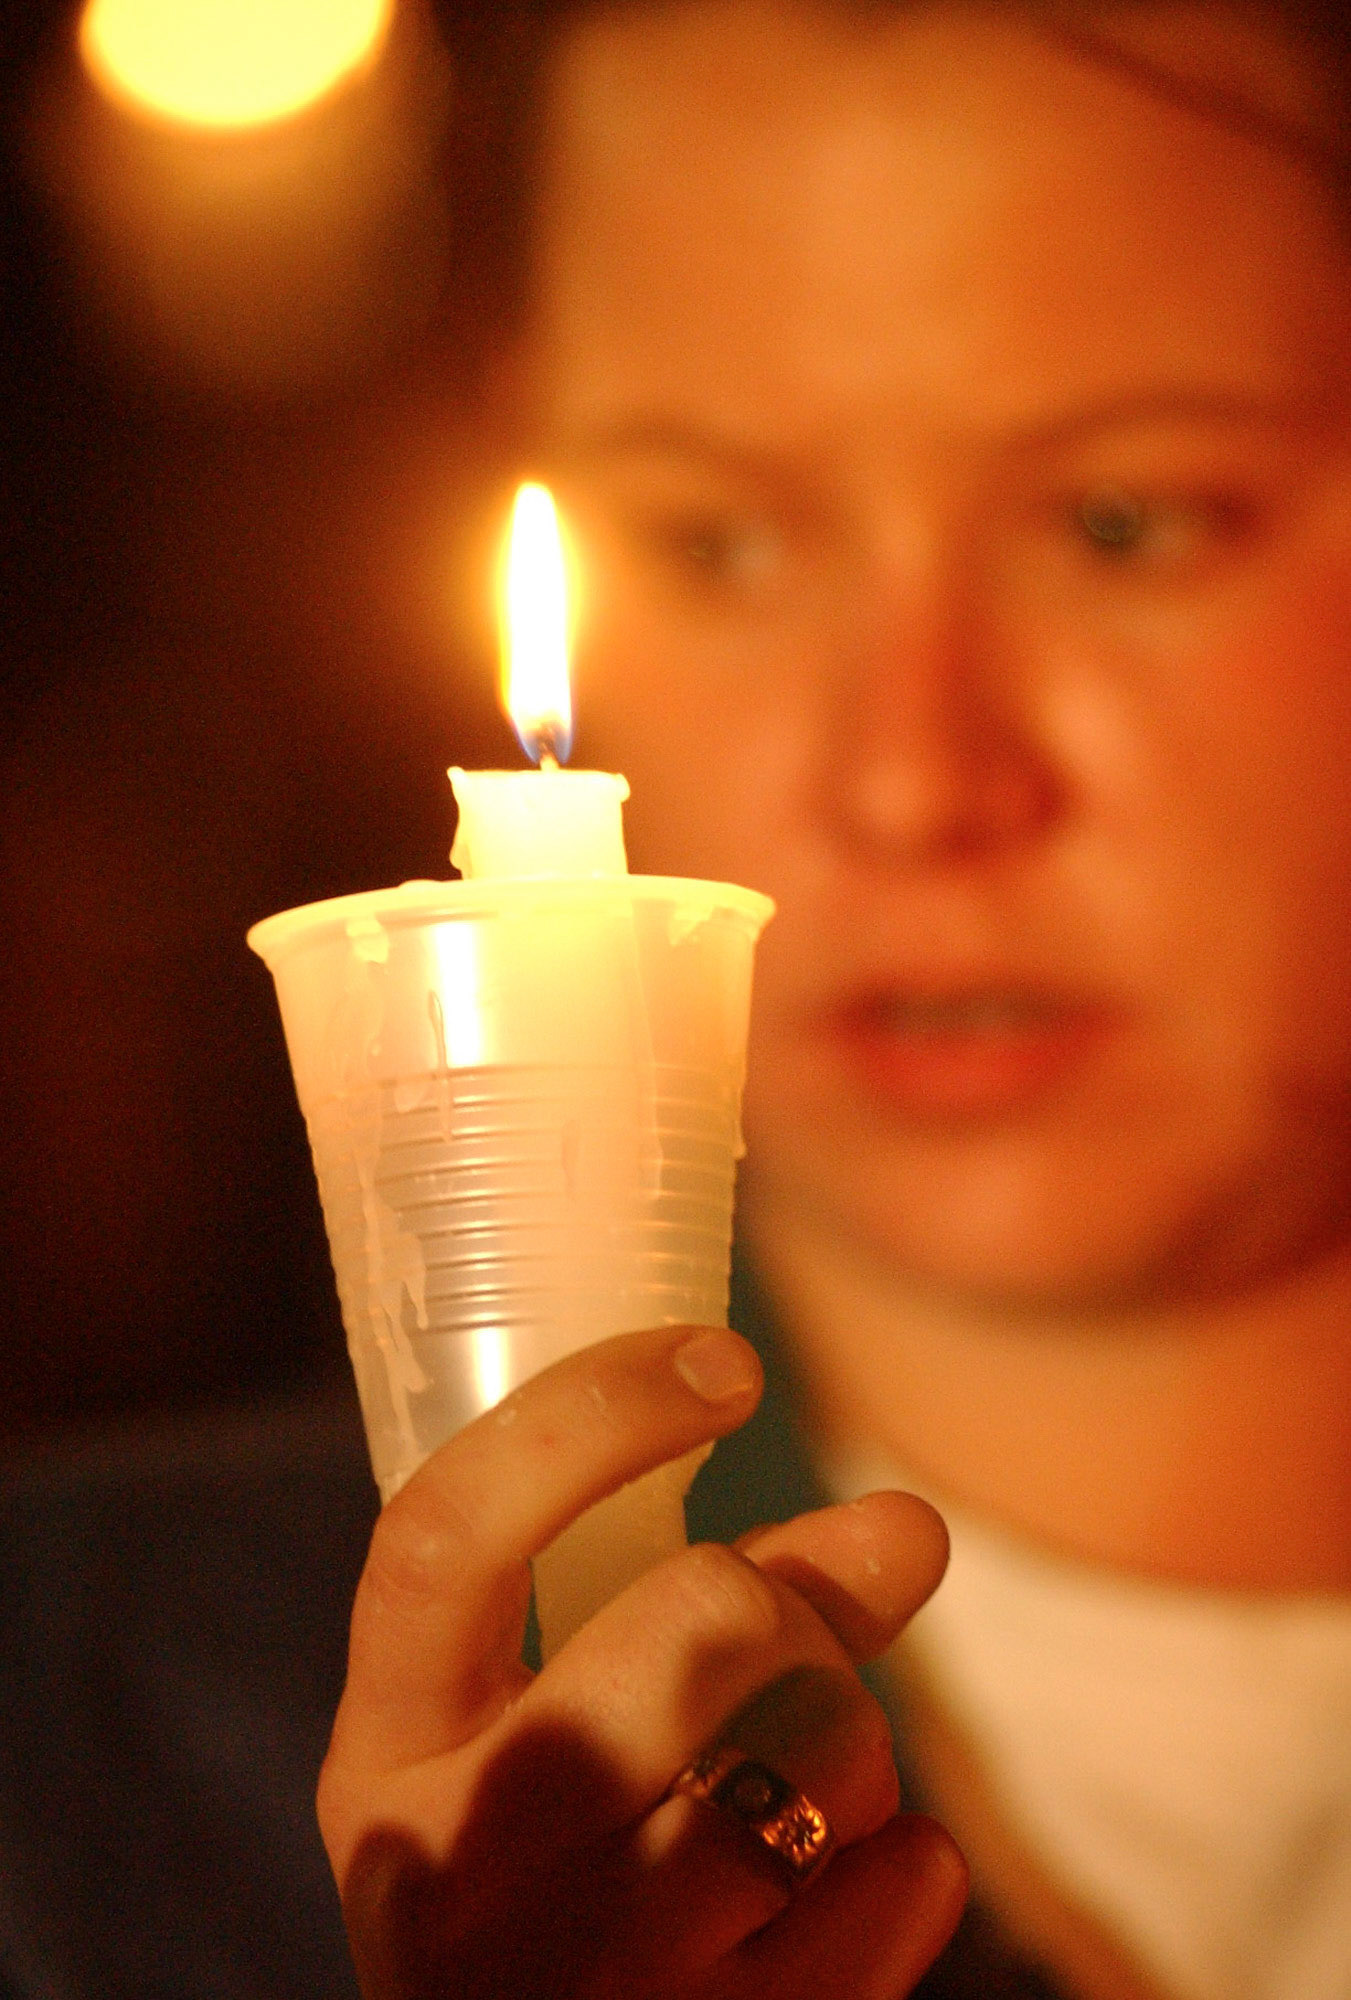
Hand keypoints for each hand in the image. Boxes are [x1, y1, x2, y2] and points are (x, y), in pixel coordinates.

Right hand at [318, 1324, 966, 1998]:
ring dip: (851, 1744)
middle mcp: (451, 1868)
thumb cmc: (563, 1891)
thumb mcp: (567, 1743)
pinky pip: (905, 1877)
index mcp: (382, 1755)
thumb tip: (910, 1523)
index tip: (724, 1359)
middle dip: (787, 1612)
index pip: (447, 1532)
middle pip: (701, 1616)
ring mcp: (579, 1985)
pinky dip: (901, 1861)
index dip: (592, 1417)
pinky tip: (827, 1904)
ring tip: (791, 1800)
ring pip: (828, 1745)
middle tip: (780, 1666)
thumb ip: (715, 1609)